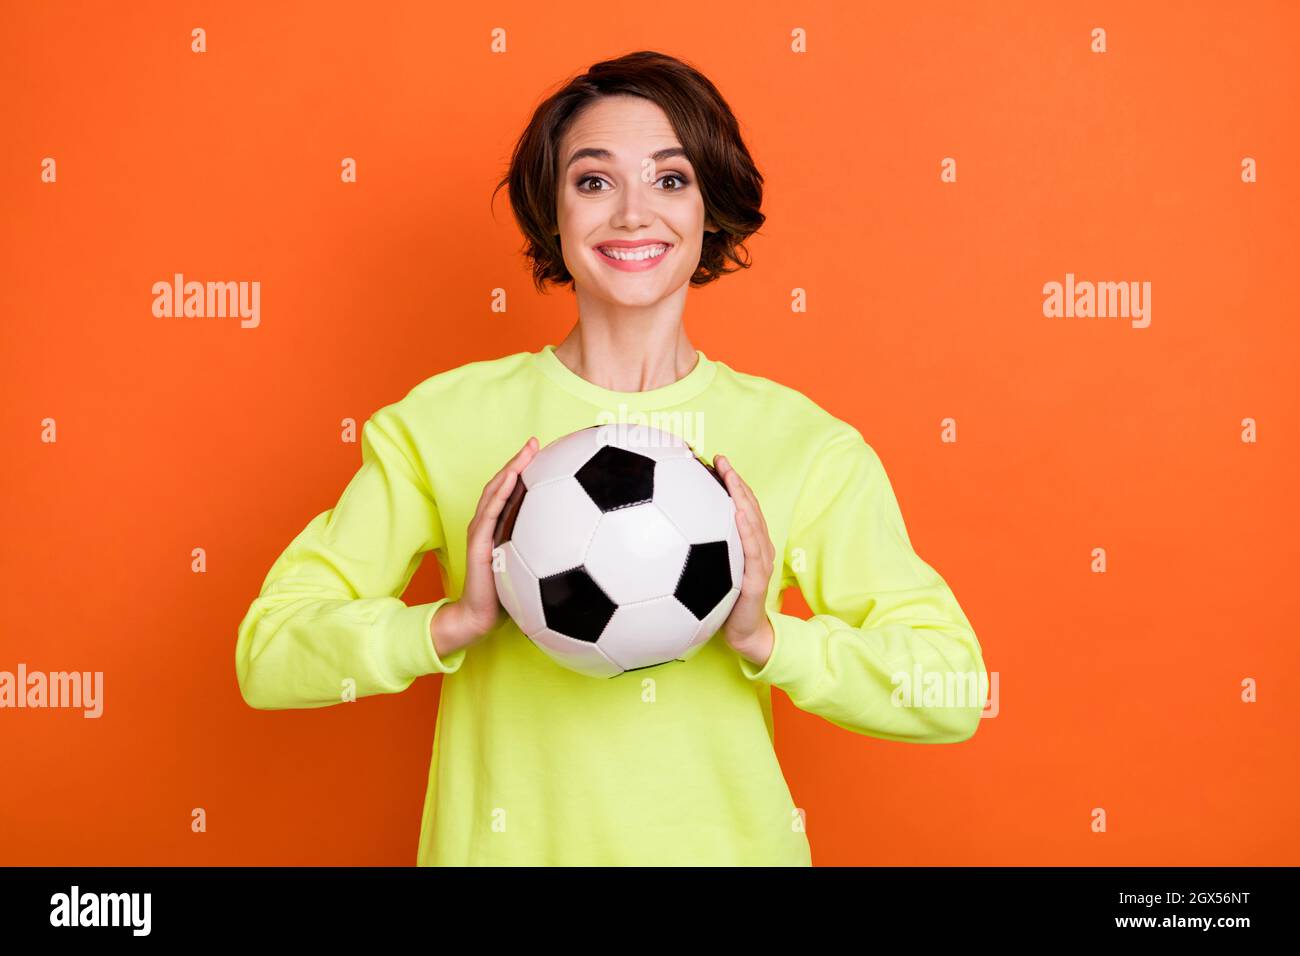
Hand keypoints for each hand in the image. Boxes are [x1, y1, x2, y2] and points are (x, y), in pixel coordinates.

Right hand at [431, 436, 538, 656]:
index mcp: (503, 527)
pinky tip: (511, 479)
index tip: (548, 453)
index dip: (527, 471)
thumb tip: (587, 551)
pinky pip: (489, 513)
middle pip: (503, 484)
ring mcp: (481, 531)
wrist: (481, 616)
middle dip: (519, 461)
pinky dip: (499, 493)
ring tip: (524, 452)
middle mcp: (490, 524)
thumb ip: (551, 556)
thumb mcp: (535, 572)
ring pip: (494, 492)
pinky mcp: (478, 542)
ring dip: (509, 469)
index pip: (514, 492)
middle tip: (535, 442)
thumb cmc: (509, 596)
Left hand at [713, 453, 775, 667]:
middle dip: (736, 480)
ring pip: (753, 521)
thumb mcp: (708, 576)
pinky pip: (752, 550)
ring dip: (742, 496)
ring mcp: (760, 561)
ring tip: (729, 475)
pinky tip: (735, 513)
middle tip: (720, 459)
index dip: (732, 482)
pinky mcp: (756, 579)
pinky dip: (746, 529)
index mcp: (747, 544)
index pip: (742, 506)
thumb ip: (695, 555)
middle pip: (750, 507)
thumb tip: (661, 536)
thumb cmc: (724, 606)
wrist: (744, 636)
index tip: (716, 460)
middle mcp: (758, 547)